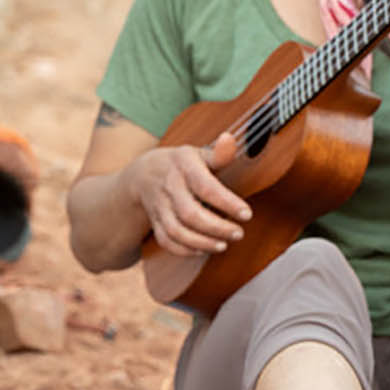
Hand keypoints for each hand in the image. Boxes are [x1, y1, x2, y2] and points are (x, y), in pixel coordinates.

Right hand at [126, 132, 251, 254]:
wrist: (142, 173)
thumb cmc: (180, 164)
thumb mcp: (198, 153)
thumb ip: (218, 153)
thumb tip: (230, 140)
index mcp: (183, 166)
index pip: (205, 187)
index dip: (227, 203)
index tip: (247, 214)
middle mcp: (169, 186)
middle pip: (189, 213)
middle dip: (216, 228)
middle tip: (238, 233)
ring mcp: (159, 206)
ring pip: (176, 231)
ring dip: (201, 242)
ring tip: (223, 245)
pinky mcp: (155, 222)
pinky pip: (166, 240)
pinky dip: (184, 249)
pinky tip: (203, 249)